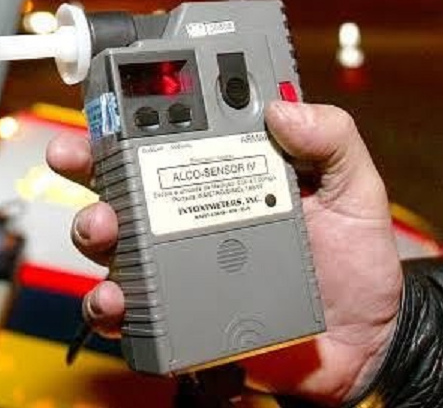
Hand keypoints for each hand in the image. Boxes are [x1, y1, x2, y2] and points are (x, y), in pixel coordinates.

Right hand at [45, 101, 402, 404]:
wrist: (363, 348)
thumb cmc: (357, 266)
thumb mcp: (357, 192)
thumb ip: (334, 140)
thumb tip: (283, 107)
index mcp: (232, 171)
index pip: (175, 128)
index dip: (136, 107)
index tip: (113, 93)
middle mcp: (195, 210)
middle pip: (125, 176)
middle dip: (88, 159)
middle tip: (79, 155)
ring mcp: (180, 261)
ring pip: (112, 236)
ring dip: (92, 226)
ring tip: (102, 228)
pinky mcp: (175, 311)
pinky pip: (126, 306)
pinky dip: (107, 302)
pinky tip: (116, 298)